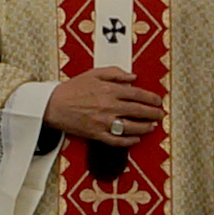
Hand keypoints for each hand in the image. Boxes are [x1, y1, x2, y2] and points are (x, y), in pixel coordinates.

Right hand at [44, 72, 165, 145]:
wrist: (53, 105)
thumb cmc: (72, 89)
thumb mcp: (94, 73)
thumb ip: (115, 73)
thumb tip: (133, 76)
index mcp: (109, 90)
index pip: (137, 94)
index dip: (151, 98)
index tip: (158, 100)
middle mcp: (109, 106)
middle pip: (138, 111)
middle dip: (152, 113)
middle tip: (160, 115)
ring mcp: (103, 122)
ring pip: (131, 127)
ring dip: (145, 128)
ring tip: (152, 127)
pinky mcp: (96, 134)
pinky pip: (116, 141)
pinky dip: (128, 141)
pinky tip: (136, 139)